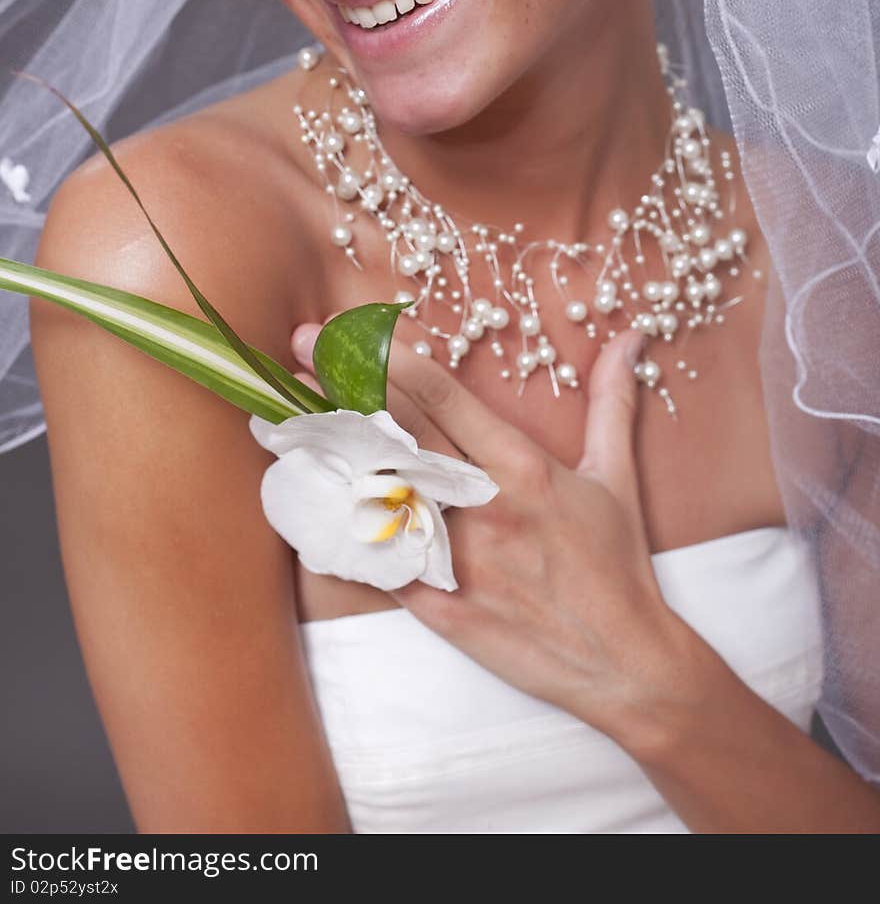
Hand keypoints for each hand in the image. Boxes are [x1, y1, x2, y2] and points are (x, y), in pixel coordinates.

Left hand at [290, 315, 692, 744]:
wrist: (624, 662)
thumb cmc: (617, 564)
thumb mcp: (616, 475)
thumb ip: (612, 401)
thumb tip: (629, 338)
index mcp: (522, 467)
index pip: (442, 396)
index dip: (387, 356)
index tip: (347, 329)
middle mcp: (482, 506)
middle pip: (399, 430)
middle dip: (343, 383)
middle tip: (298, 348)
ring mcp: (456, 558)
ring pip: (377, 489)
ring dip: (333, 447)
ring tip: (289, 413)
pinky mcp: (438, 605)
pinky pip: (378, 560)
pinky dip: (342, 529)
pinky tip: (307, 499)